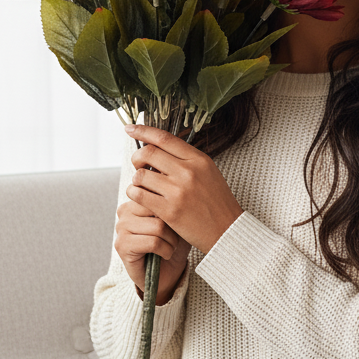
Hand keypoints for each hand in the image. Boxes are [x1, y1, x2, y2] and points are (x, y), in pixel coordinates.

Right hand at [114, 197, 191, 305]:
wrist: (169, 272)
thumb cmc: (174, 242)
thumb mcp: (178, 218)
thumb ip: (172, 202)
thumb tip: (172, 193)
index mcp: (136, 199)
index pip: (157, 193)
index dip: (172, 209)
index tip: (177, 221)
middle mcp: (124, 210)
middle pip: (158, 208)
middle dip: (173, 226)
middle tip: (174, 237)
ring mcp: (121, 227)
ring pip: (157, 227)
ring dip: (171, 241)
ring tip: (170, 247)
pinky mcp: (122, 246)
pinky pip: (152, 242)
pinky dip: (166, 250)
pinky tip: (165, 255)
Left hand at [125, 124, 243, 255]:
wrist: (227, 230)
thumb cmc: (216, 201)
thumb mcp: (208, 171)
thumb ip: (186, 159)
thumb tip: (158, 147)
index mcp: (198, 159)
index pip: (164, 138)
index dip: (143, 130)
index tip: (130, 129)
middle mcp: (188, 172)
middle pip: (148, 153)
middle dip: (137, 157)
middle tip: (138, 164)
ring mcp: (178, 191)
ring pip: (140, 175)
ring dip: (136, 179)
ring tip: (143, 185)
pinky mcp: (169, 211)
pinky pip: (139, 195)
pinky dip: (134, 193)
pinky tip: (140, 196)